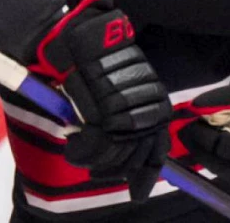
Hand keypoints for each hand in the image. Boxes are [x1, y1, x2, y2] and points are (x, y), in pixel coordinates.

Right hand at [30, 0, 171, 200]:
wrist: (81, 38)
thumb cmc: (101, 60)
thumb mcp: (127, 83)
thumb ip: (134, 112)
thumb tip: (136, 149)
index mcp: (156, 101)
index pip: (157, 148)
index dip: (146, 172)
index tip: (138, 190)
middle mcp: (146, 108)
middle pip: (134, 157)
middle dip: (115, 168)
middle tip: (96, 170)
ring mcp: (125, 113)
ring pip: (114, 156)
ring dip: (95, 161)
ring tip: (79, 153)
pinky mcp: (101, 114)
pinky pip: (94, 149)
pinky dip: (80, 153)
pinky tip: (72, 148)